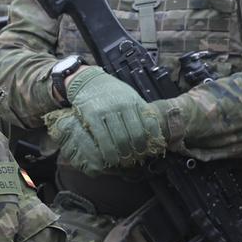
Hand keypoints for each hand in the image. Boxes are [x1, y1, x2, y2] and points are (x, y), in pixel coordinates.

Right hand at [46, 66, 166, 174]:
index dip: (149, 141)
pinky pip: (102, 138)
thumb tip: (153, 131)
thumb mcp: (130, 96)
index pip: (147, 125)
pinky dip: (108, 151)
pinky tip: (110, 158)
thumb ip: (139, 111)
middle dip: (136, 151)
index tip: (149, 151)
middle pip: (134, 135)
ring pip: (119, 139)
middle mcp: (122, 106)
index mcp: (134, 102)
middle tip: (135, 159)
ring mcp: (107, 111)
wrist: (88, 80)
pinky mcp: (92, 116)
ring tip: (124, 161)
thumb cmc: (112, 92)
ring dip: (123, 154)